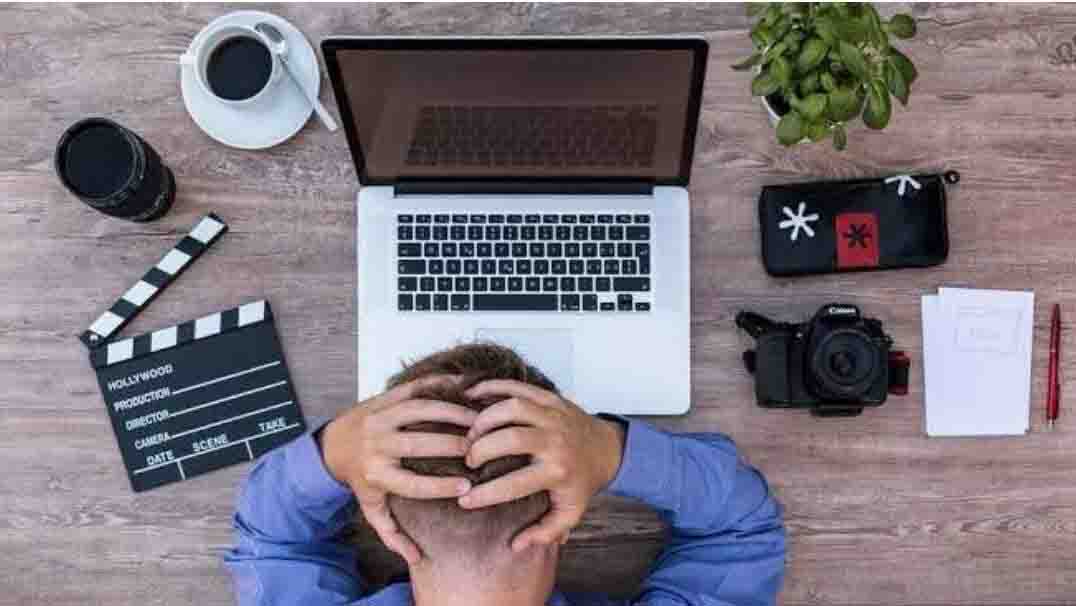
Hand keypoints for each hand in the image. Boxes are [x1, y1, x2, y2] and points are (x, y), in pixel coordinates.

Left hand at [320, 375, 476, 563]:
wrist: (333, 443)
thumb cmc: (361, 478)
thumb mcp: (371, 507)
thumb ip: (392, 533)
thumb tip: (416, 558)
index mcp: (376, 474)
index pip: (412, 483)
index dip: (441, 486)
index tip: (467, 486)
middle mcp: (376, 445)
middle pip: (418, 444)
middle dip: (452, 445)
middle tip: (479, 448)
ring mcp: (380, 418)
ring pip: (419, 410)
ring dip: (451, 413)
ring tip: (477, 419)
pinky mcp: (385, 398)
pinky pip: (414, 388)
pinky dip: (439, 385)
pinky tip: (463, 389)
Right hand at [457, 380, 625, 550]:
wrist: (608, 449)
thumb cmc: (582, 482)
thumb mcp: (570, 513)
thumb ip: (545, 532)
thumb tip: (515, 546)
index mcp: (557, 472)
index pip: (513, 484)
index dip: (485, 495)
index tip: (464, 501)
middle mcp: (555, 442)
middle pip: (510, 439)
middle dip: (481, 449)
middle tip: (468, 460)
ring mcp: (552, 416)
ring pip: (511, 408)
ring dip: (484, 419)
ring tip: (471, 434)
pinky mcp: (549, 398)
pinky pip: (517, 387)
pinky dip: (491, 387)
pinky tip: (471, 395)